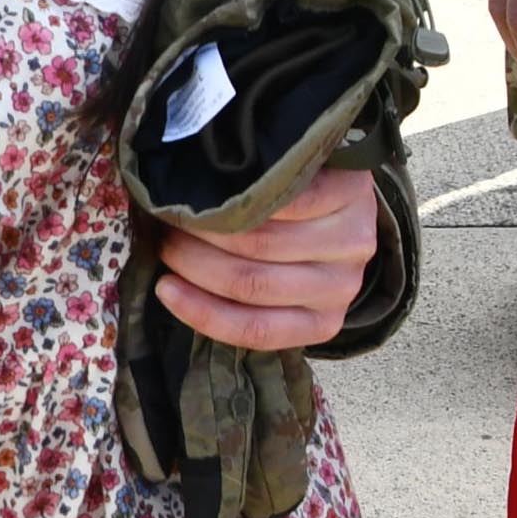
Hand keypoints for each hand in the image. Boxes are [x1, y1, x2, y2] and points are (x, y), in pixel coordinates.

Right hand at [156, 164, 377, 352]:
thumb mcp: (278, 277)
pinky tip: (223, 187)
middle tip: (165, 242)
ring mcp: (351, 242)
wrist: (345, 189)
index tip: (163, 288)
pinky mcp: (353, 197)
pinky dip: (251, 194)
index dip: (202, 312)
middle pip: (253, 282)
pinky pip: (291, 200)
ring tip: (184, 215)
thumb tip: (169, 288)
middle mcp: (340, 287)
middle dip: (196, 263)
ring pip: (266, 243)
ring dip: (213, 229)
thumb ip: (241, 289)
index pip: (256, 330)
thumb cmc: (300, 238)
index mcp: (320, 321)